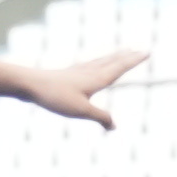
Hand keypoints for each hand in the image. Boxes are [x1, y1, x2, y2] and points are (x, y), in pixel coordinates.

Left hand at [9, 44, 145, 129]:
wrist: (30, 84)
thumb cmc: (55, 97)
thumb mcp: (80, 111)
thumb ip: (99, 118)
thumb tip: (115, 126)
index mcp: (95, 79)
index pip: (119, 68)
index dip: (133, 61)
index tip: (146, 52)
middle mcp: (89, 72)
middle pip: (112, 61)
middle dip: (127, 57)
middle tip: (140, 50)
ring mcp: (78, 71)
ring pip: (101, 61)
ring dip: (114, 57)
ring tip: (122, 52)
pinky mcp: (68, 74)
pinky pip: (90, 65)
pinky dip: (99, 62)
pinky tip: (93, 65)